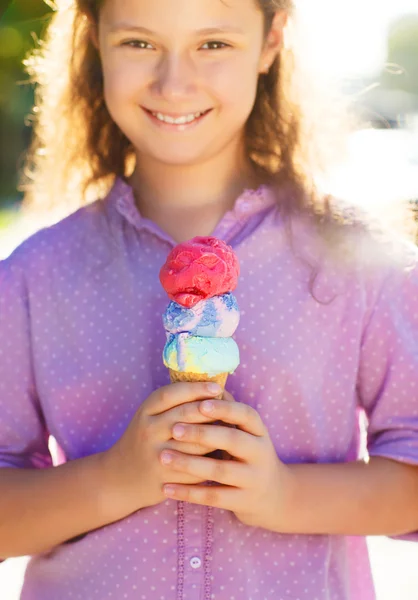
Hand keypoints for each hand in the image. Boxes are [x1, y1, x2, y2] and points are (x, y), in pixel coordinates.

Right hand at [100, 382, 226, 518]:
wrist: (121, 477)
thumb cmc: (145, 439)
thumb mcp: (151, 416)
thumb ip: (175, 403)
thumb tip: (214, 388)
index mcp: (146, 411)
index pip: (172, 393)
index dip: (196, 388)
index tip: (217, 386)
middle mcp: (148, 430)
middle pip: (186, 414)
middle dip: (212, 409)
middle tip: (232, 407)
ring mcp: (156, 454)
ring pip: (196, 443)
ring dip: (217, 436)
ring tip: (234, 430)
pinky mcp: (164, 476)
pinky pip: (196, 467)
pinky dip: (212, 460)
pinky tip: (225, 454)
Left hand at [159, 392, 294, 529]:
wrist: (273, 495)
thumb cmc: (248, 453)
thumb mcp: (246, 432)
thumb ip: (228, 410)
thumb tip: (205, 381)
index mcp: (259, 431)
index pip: (245, 414)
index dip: (224, 408)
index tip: (200, 404)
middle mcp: (260, 453)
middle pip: (232, 440)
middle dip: (202, 434)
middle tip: (174, 429)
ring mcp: (253, 478)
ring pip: (220, 470)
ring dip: (189, 463)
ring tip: (164, 457)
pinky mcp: (243, 501)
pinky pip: (213, 497)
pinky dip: (189, 493)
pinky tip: (167, 488)